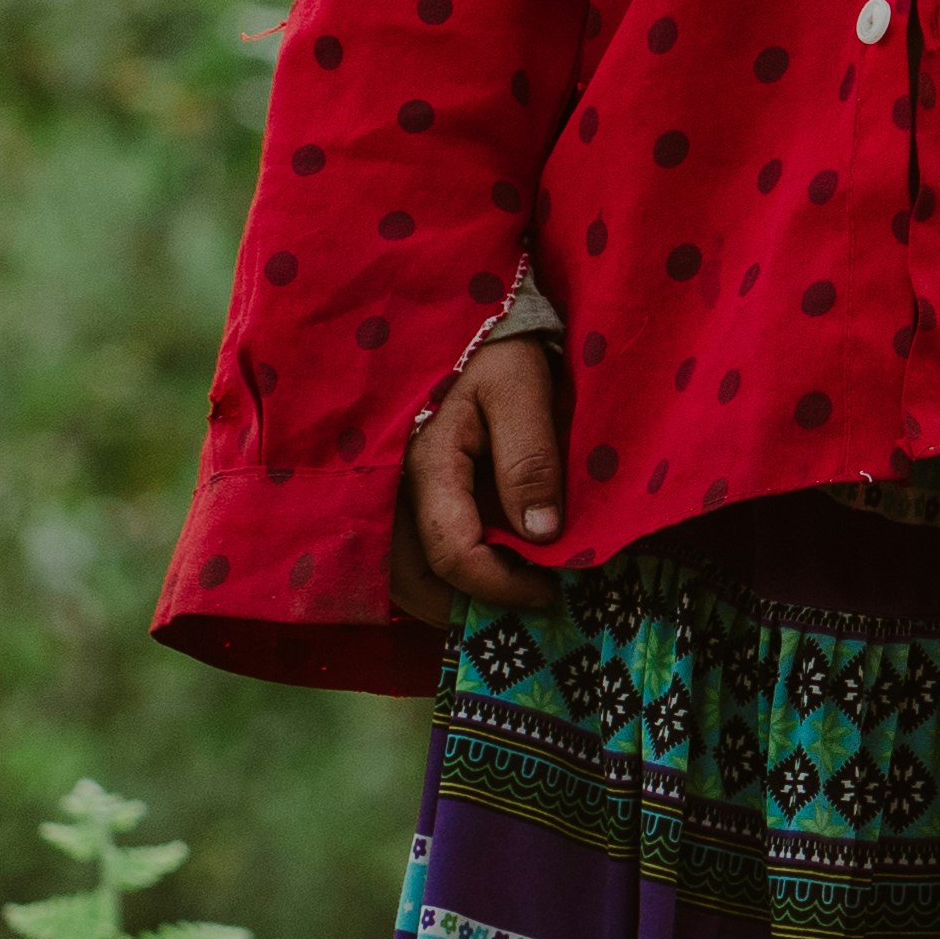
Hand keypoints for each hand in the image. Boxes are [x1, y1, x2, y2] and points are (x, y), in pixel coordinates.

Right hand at [390, 336, 572, 625]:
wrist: (475, 325)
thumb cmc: (502, 351)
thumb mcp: (525, 389)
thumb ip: (531, 458)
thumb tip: (541, 535)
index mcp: (427, 463)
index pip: (451, 553)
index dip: (500, 586)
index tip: (548, 591)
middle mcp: (395, 487)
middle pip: (409, 581)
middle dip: (463, 611)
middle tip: (522, 613)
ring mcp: (391, 493)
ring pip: (397, 576)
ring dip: (445, 601)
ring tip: (502, 601)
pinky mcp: (400, 494)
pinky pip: (402, 554)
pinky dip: (436, 579)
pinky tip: (479, 577)